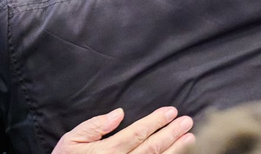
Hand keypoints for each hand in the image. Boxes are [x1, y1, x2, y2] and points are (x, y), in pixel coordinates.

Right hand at [53, 106, 193, 153]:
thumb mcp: (70, 141)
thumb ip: (93, 127)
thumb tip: (118, 114)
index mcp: (106, 151)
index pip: (137, 134)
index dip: (155, 122)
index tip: (171, 111)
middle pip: (151, 148)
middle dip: (171, 134)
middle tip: (187, 122)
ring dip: (175, 150)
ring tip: (189, 138)